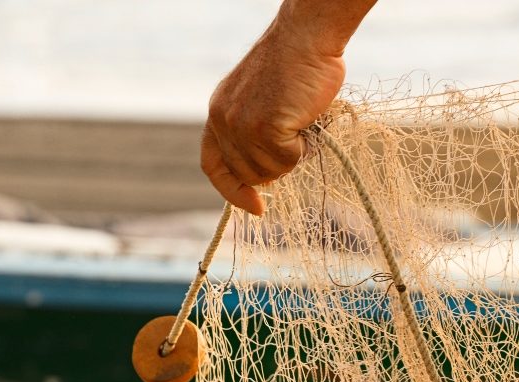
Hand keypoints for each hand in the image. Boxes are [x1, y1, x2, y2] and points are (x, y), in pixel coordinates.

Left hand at [201, 6, 353, 215]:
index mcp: (217, 114)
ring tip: (301, 122)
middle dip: (275, 167)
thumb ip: (253, 130)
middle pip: (247, 173)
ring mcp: (241, 127)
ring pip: (269, 171)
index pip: (213, 165)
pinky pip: (286, 161)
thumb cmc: (294, 65)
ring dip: (292, 155)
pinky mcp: (263, 129)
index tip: (255, 206)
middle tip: (296, 140)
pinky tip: (304, 120)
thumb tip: (265, 173)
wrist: (306, 37)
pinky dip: (302, 148)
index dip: (231, 190)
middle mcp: (222, 122)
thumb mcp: (259, 99)